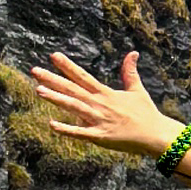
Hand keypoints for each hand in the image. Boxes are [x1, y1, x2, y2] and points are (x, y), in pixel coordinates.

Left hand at [28, 47, 178, 159]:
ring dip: (56, 99)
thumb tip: (133, 53)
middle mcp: (100, 104)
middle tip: (35, 71)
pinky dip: (66, 129)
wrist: (155, 135)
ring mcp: (99, 120)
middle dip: (53, 79)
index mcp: (106, 93)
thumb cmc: (146, 113)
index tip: (53, 56)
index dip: (67, 66)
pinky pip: (80, 133)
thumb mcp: (137, 90)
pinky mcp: (100, 137)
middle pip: (72, 89)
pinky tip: (51, 125)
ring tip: (38, 90)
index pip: (82, 76)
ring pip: (73, 107)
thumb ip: (130, 72)